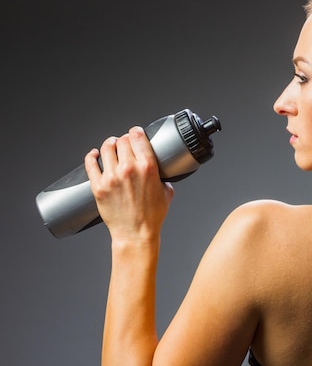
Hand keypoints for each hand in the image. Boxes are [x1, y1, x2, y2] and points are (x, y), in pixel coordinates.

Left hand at [84, 126, 173, 244]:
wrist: (136, 234)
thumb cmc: (152, 216)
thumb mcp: (166, 192)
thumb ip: (163, 178)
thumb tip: (160, 172)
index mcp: (148, 167)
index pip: (137, 137)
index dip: (135, 132)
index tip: (135, 133)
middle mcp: (129, 169)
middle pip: (122, 140)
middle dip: (124, 139)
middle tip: (124, 143)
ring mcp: (112, 177)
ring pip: (106, 148)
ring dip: (109, 144)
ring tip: (111, 146)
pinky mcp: (98, 186)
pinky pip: (90, 164)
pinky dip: (91, 156)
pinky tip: (94, 155)